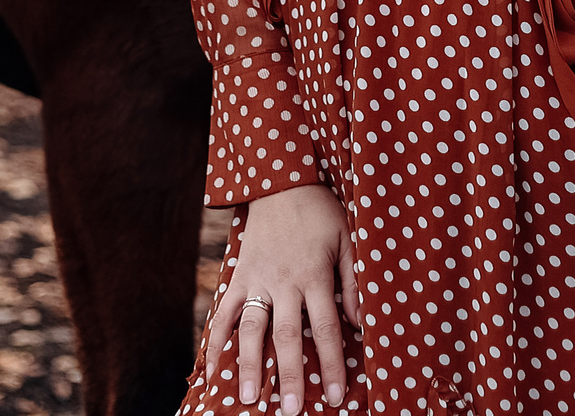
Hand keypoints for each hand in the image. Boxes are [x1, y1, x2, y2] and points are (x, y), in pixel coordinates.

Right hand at [202, 183, 357, 409]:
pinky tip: (213, 370)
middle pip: (288, 336)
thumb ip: (354, 282)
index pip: (327, 327)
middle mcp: (284, 281)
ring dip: (250, 365)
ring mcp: (257, 280)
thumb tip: (360, 323)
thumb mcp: (348, 239)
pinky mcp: (238, 276)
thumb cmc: (321, 212)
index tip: (335, 395)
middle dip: (290, 375)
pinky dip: (216, 340)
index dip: (332, 363)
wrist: (280, 181)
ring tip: (250, 399)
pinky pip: (224, 312)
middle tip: (291, 411)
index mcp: (315, 274)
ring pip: (252, 329)